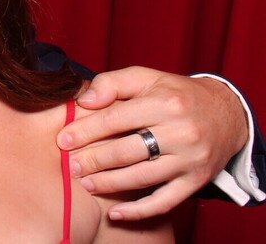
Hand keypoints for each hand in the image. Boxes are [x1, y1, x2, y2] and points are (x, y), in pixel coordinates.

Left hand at [58, 66, 247, 220]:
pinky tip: (116, 213)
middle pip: (126, 151)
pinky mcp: (197, 181)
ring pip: (142, 177)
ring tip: (85, 183)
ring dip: (109, 183)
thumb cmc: (175, 94)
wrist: (226, 113)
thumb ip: (113, 83)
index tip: (62, 140)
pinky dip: (139, 210)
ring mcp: (190, 159)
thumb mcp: (147, 77)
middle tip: (69, 165)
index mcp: (165, 103)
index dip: (86, 130)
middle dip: (93, 159)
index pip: (116, 119)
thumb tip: (84, 101)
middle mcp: (180, 132)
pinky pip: (165, 201)